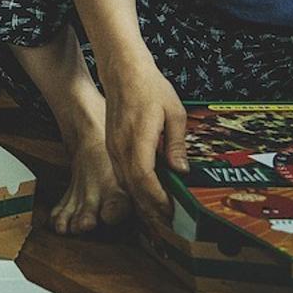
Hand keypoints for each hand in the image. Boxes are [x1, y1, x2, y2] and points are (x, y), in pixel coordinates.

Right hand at [98, 54, 186, 221]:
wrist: (123, 71)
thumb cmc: (150, 87)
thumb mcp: (174, 113)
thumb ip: (176, 144)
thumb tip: (180, 170)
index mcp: (137, 140)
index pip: (145, 180)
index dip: (158, 199)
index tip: (171, 211)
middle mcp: (120, 147)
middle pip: (134, 187)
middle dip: (151, 207)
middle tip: (168, 222)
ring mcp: (113, 146)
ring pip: (126, 182)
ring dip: (142, 199)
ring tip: (159, 212)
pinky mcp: (112, 144)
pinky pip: (122, 172)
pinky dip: (135, 186)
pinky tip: (147, 191)